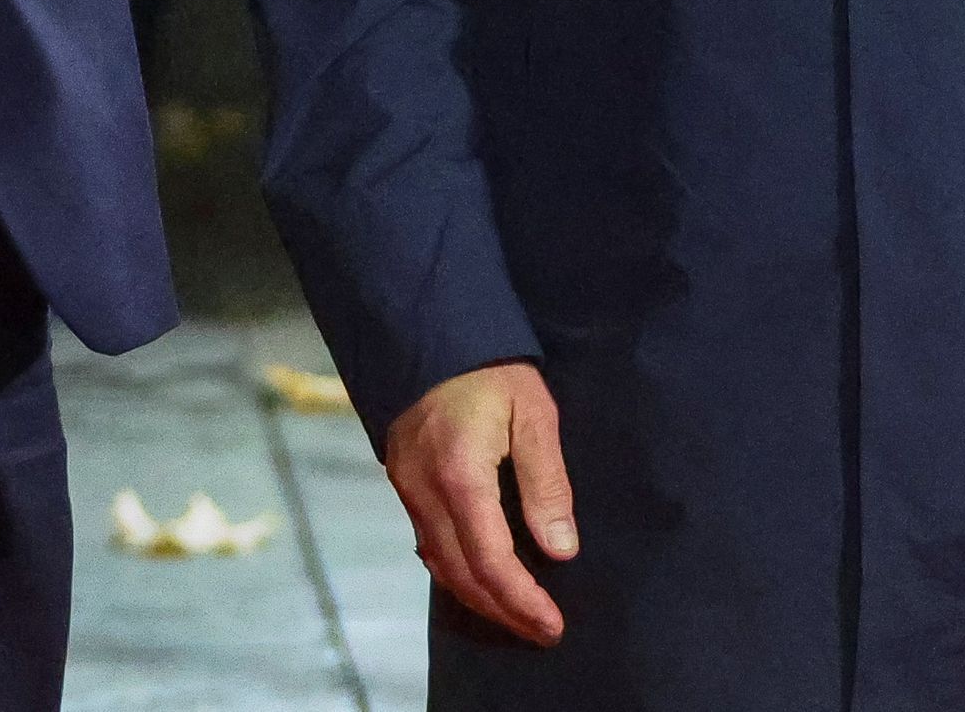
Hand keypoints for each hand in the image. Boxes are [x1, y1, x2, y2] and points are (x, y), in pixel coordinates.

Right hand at [385, 362, 576, 645]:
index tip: (552, 624)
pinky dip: (457, 572)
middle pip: (461, 574)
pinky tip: (481, 578)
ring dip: (479, 597)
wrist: (432, 333)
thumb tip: (561, 549)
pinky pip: (428, 545)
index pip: (490, 559)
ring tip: (518, 615)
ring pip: (440, 566)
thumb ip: (546, 483)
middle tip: (542, 631)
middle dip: (503, 610)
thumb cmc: (491, 370)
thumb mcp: (533, 414)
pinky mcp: (403, 483)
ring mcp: (408, 490)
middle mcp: (426, 492)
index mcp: (461, 476)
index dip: (521, 600)